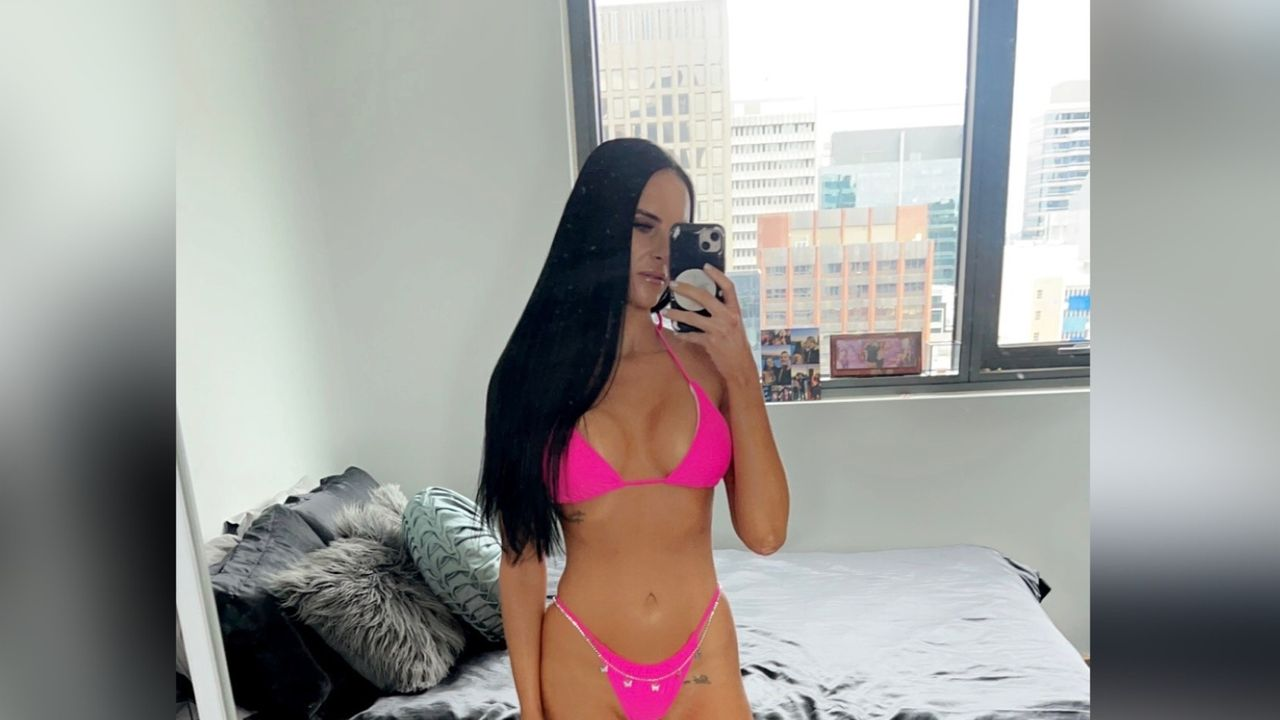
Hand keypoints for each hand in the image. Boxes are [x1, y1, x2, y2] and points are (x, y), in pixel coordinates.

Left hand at [664, 264, 757, 385]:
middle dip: (686, 289)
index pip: (728, 287)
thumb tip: (708, 301)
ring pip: (692, 317)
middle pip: (704, 297)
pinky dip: (681, 334)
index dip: (717, 275)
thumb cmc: (738, 345)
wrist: (741, 366)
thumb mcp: (736, 324)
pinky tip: (675, 331)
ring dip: (676, 313)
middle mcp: (727, 318)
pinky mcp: (709, 343)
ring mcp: (718, 330)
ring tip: (666, 310)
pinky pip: (690, 335)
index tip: (705, 266)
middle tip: (673, 285)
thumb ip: (724, 312)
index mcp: (735, 311)